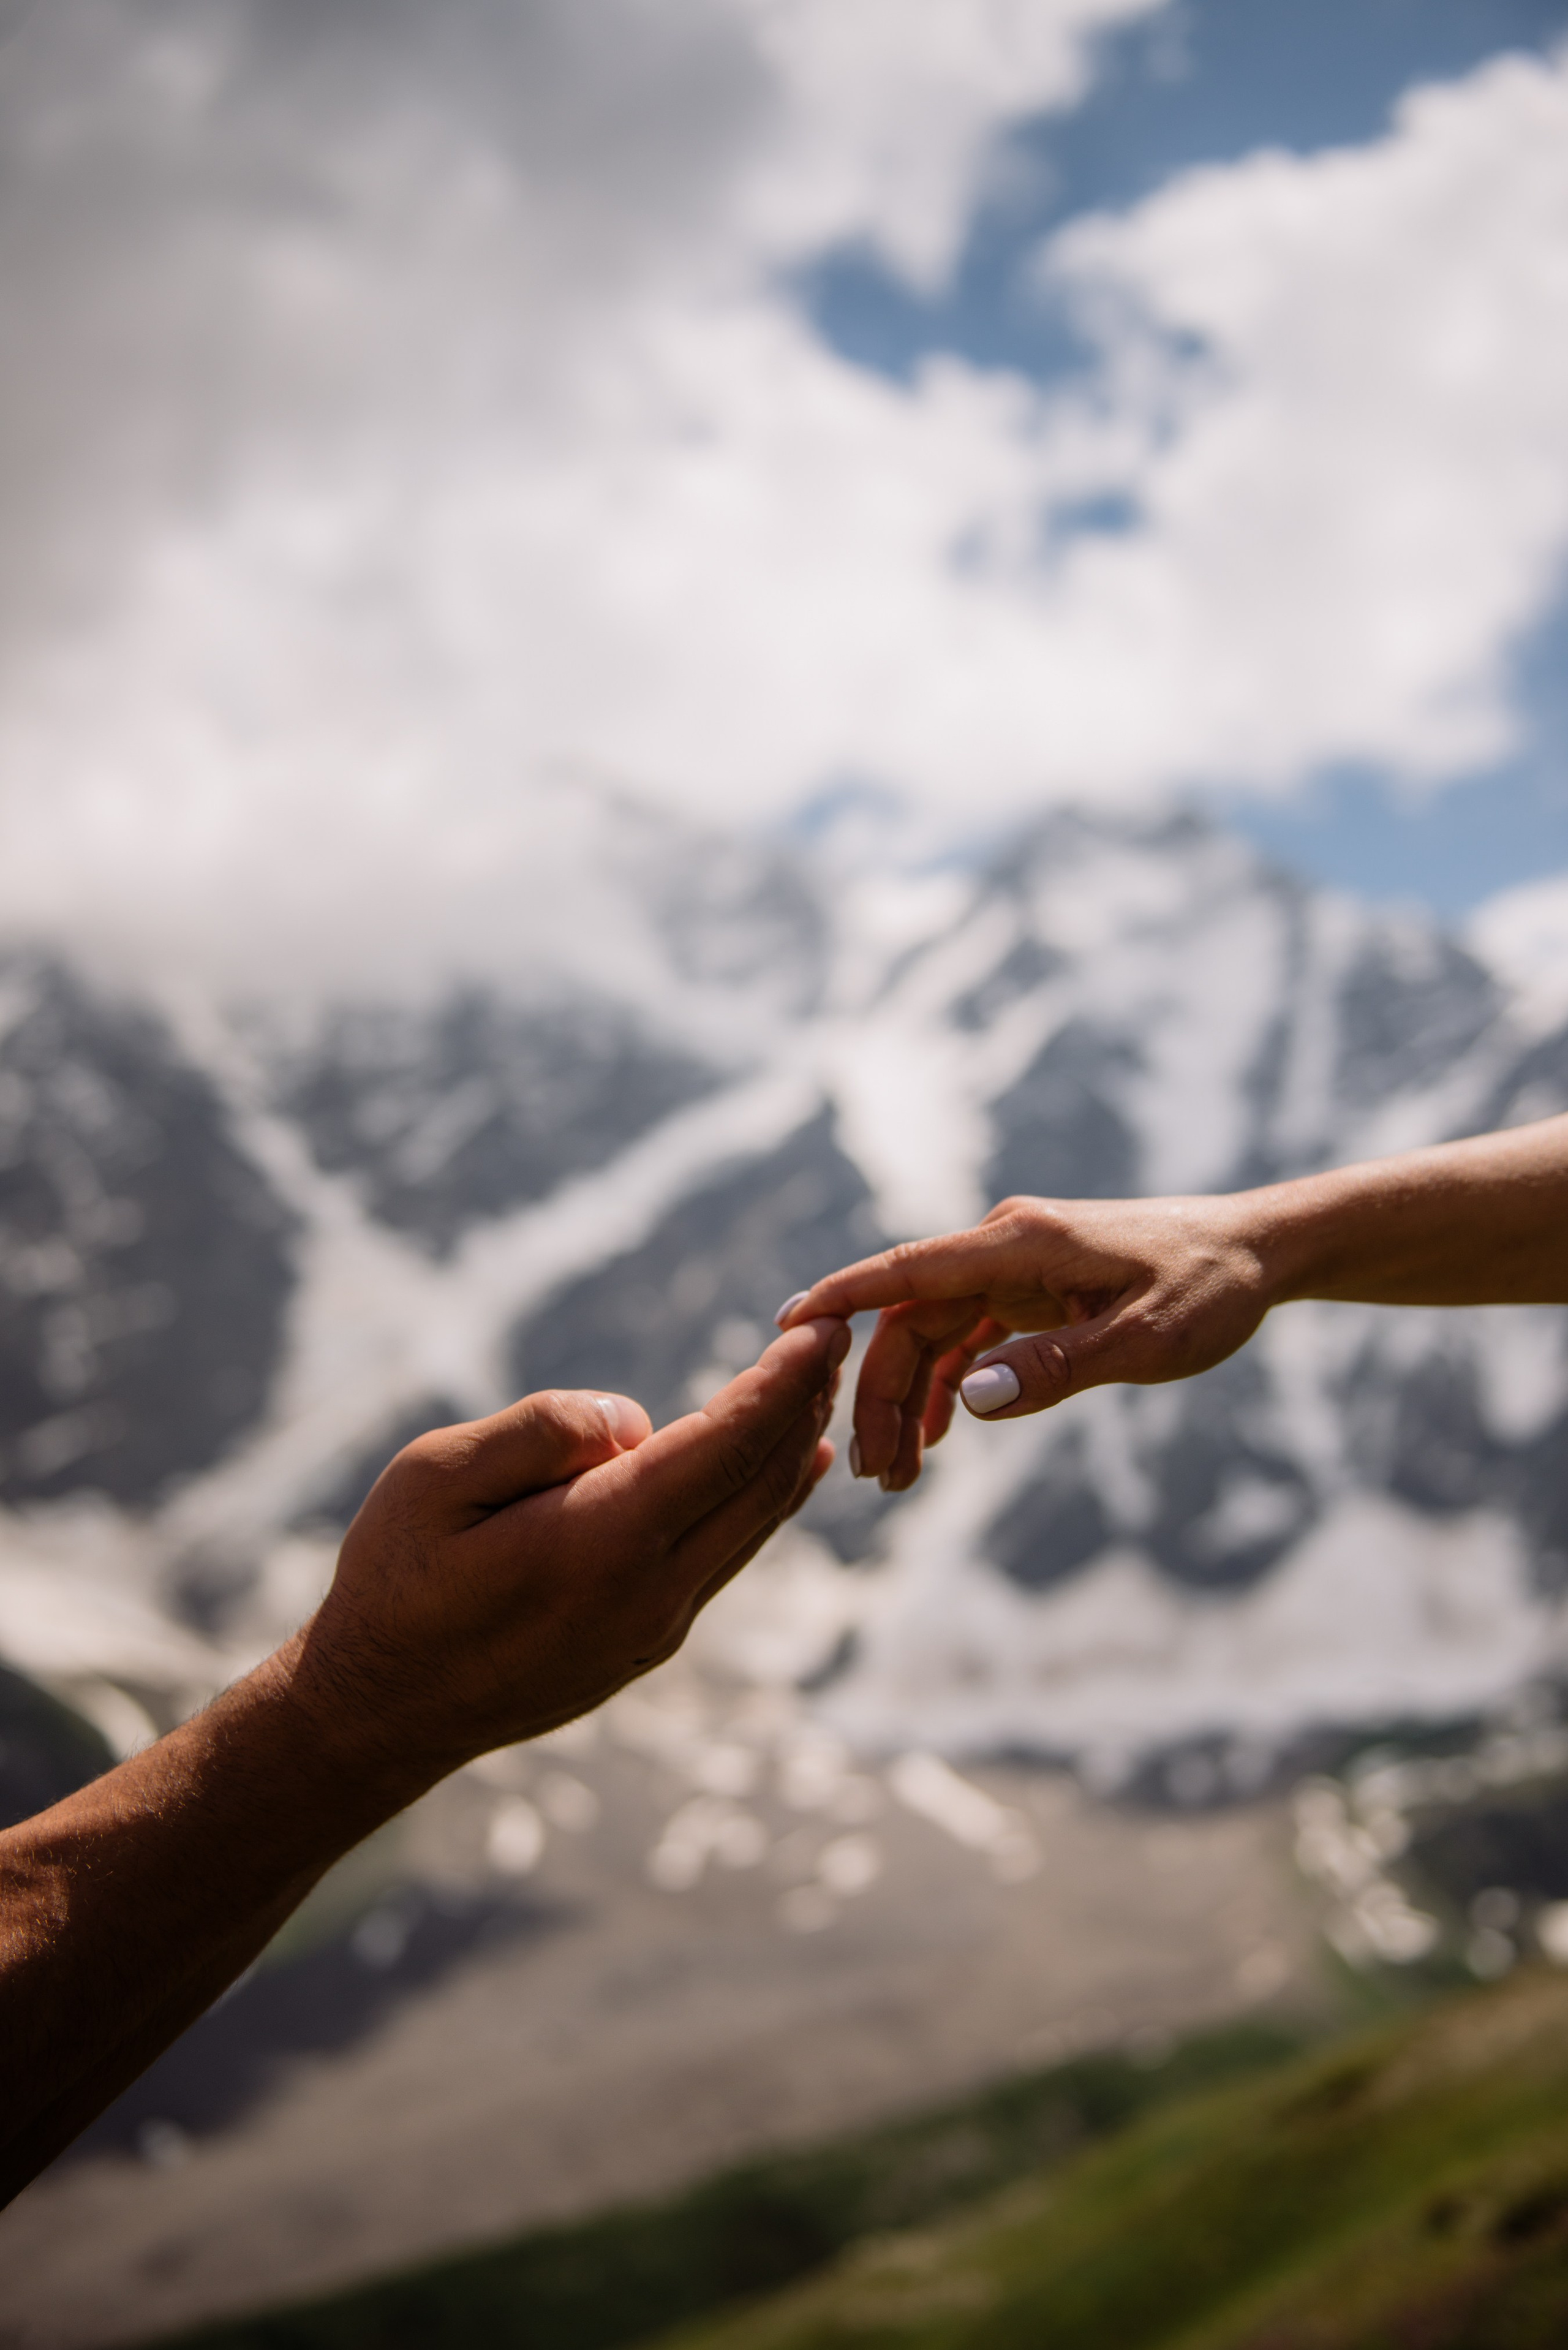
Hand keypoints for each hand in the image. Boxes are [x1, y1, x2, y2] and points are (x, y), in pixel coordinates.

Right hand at [297, 1316, 849, 1790]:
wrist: (380, 1714)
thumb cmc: (394, 1581)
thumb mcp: (435, 1477)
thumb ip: (541, 1431)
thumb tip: (631, 1421)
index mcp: (602, 1542)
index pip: (726, 1448)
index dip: (782, 1384)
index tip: (822, 1332)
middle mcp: (650, 1592)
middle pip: (760, 1484)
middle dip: (805, 1404)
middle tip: (836, 1340)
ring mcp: (656, 1627)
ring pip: (753, 1526)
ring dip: (792, 1450)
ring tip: (820, 1387)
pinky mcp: (646, 1643)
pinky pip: (727, 1557)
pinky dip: (764, 1500)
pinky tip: (784, 1467)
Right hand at [779, 1197, 1268, 1489]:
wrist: (1259, 1253)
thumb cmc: (1210, 1288)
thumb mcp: (1147, 1339)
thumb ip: (1058, 1368)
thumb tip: (971, 1399)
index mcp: (1022, 1243)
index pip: (909, 1269)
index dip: (841, 1298)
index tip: (785, 1329)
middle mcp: (1006, 1247)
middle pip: (911, 1320)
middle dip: (881, 1394)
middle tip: (874, 1476)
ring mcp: (1015, 1268)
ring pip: (933, 1333)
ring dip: (909, 1398)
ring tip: (896, 1474)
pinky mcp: (1031, 1291)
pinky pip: (966, 1337)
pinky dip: (947, 1387)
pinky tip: (938, 1439)